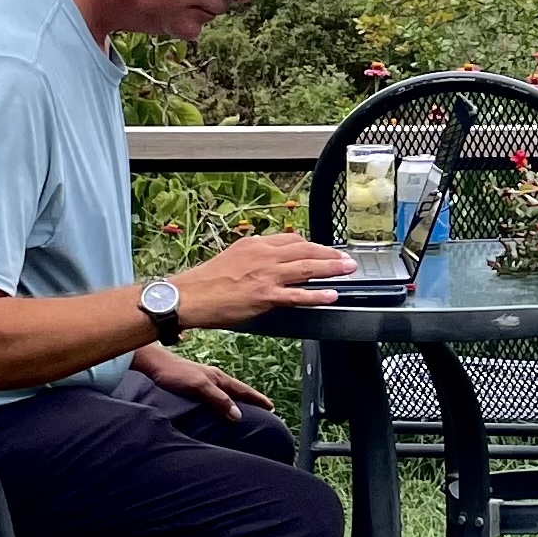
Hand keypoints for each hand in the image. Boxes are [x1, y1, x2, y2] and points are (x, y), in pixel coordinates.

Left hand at [130, 341, 274, 420]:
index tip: (271, 408)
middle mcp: (213, 376)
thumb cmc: (174, 373)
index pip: (243, 390)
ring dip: (237, 398)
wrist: (153, 363)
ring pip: (226, 390)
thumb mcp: (199, 387)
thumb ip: (218, 400)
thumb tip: (238, 415)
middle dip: (251, 398)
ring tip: (245, 407)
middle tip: (265, 408)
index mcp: (218, 377)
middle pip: (237, 389)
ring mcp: (204, 378)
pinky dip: (223, 398)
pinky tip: (218, 402)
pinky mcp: (193, 381)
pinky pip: (215, 391)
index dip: (257, 399)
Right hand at [174, 230, 359, 326]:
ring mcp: (267, 276)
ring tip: (348, 269)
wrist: (189, 296)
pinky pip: (298, 295)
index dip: (312, 245)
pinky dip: (318, 294)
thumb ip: (253, 257)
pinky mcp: (266, 296)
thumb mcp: (231, 257)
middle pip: (305, 250)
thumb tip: (267, 261)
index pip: (292, 239)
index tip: (324, 249)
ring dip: (331, 268)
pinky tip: (332, 294)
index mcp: (255, 244)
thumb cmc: (205, 281)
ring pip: (307, 268)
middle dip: (329, 253)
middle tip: (347, 258)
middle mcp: (264, 255)